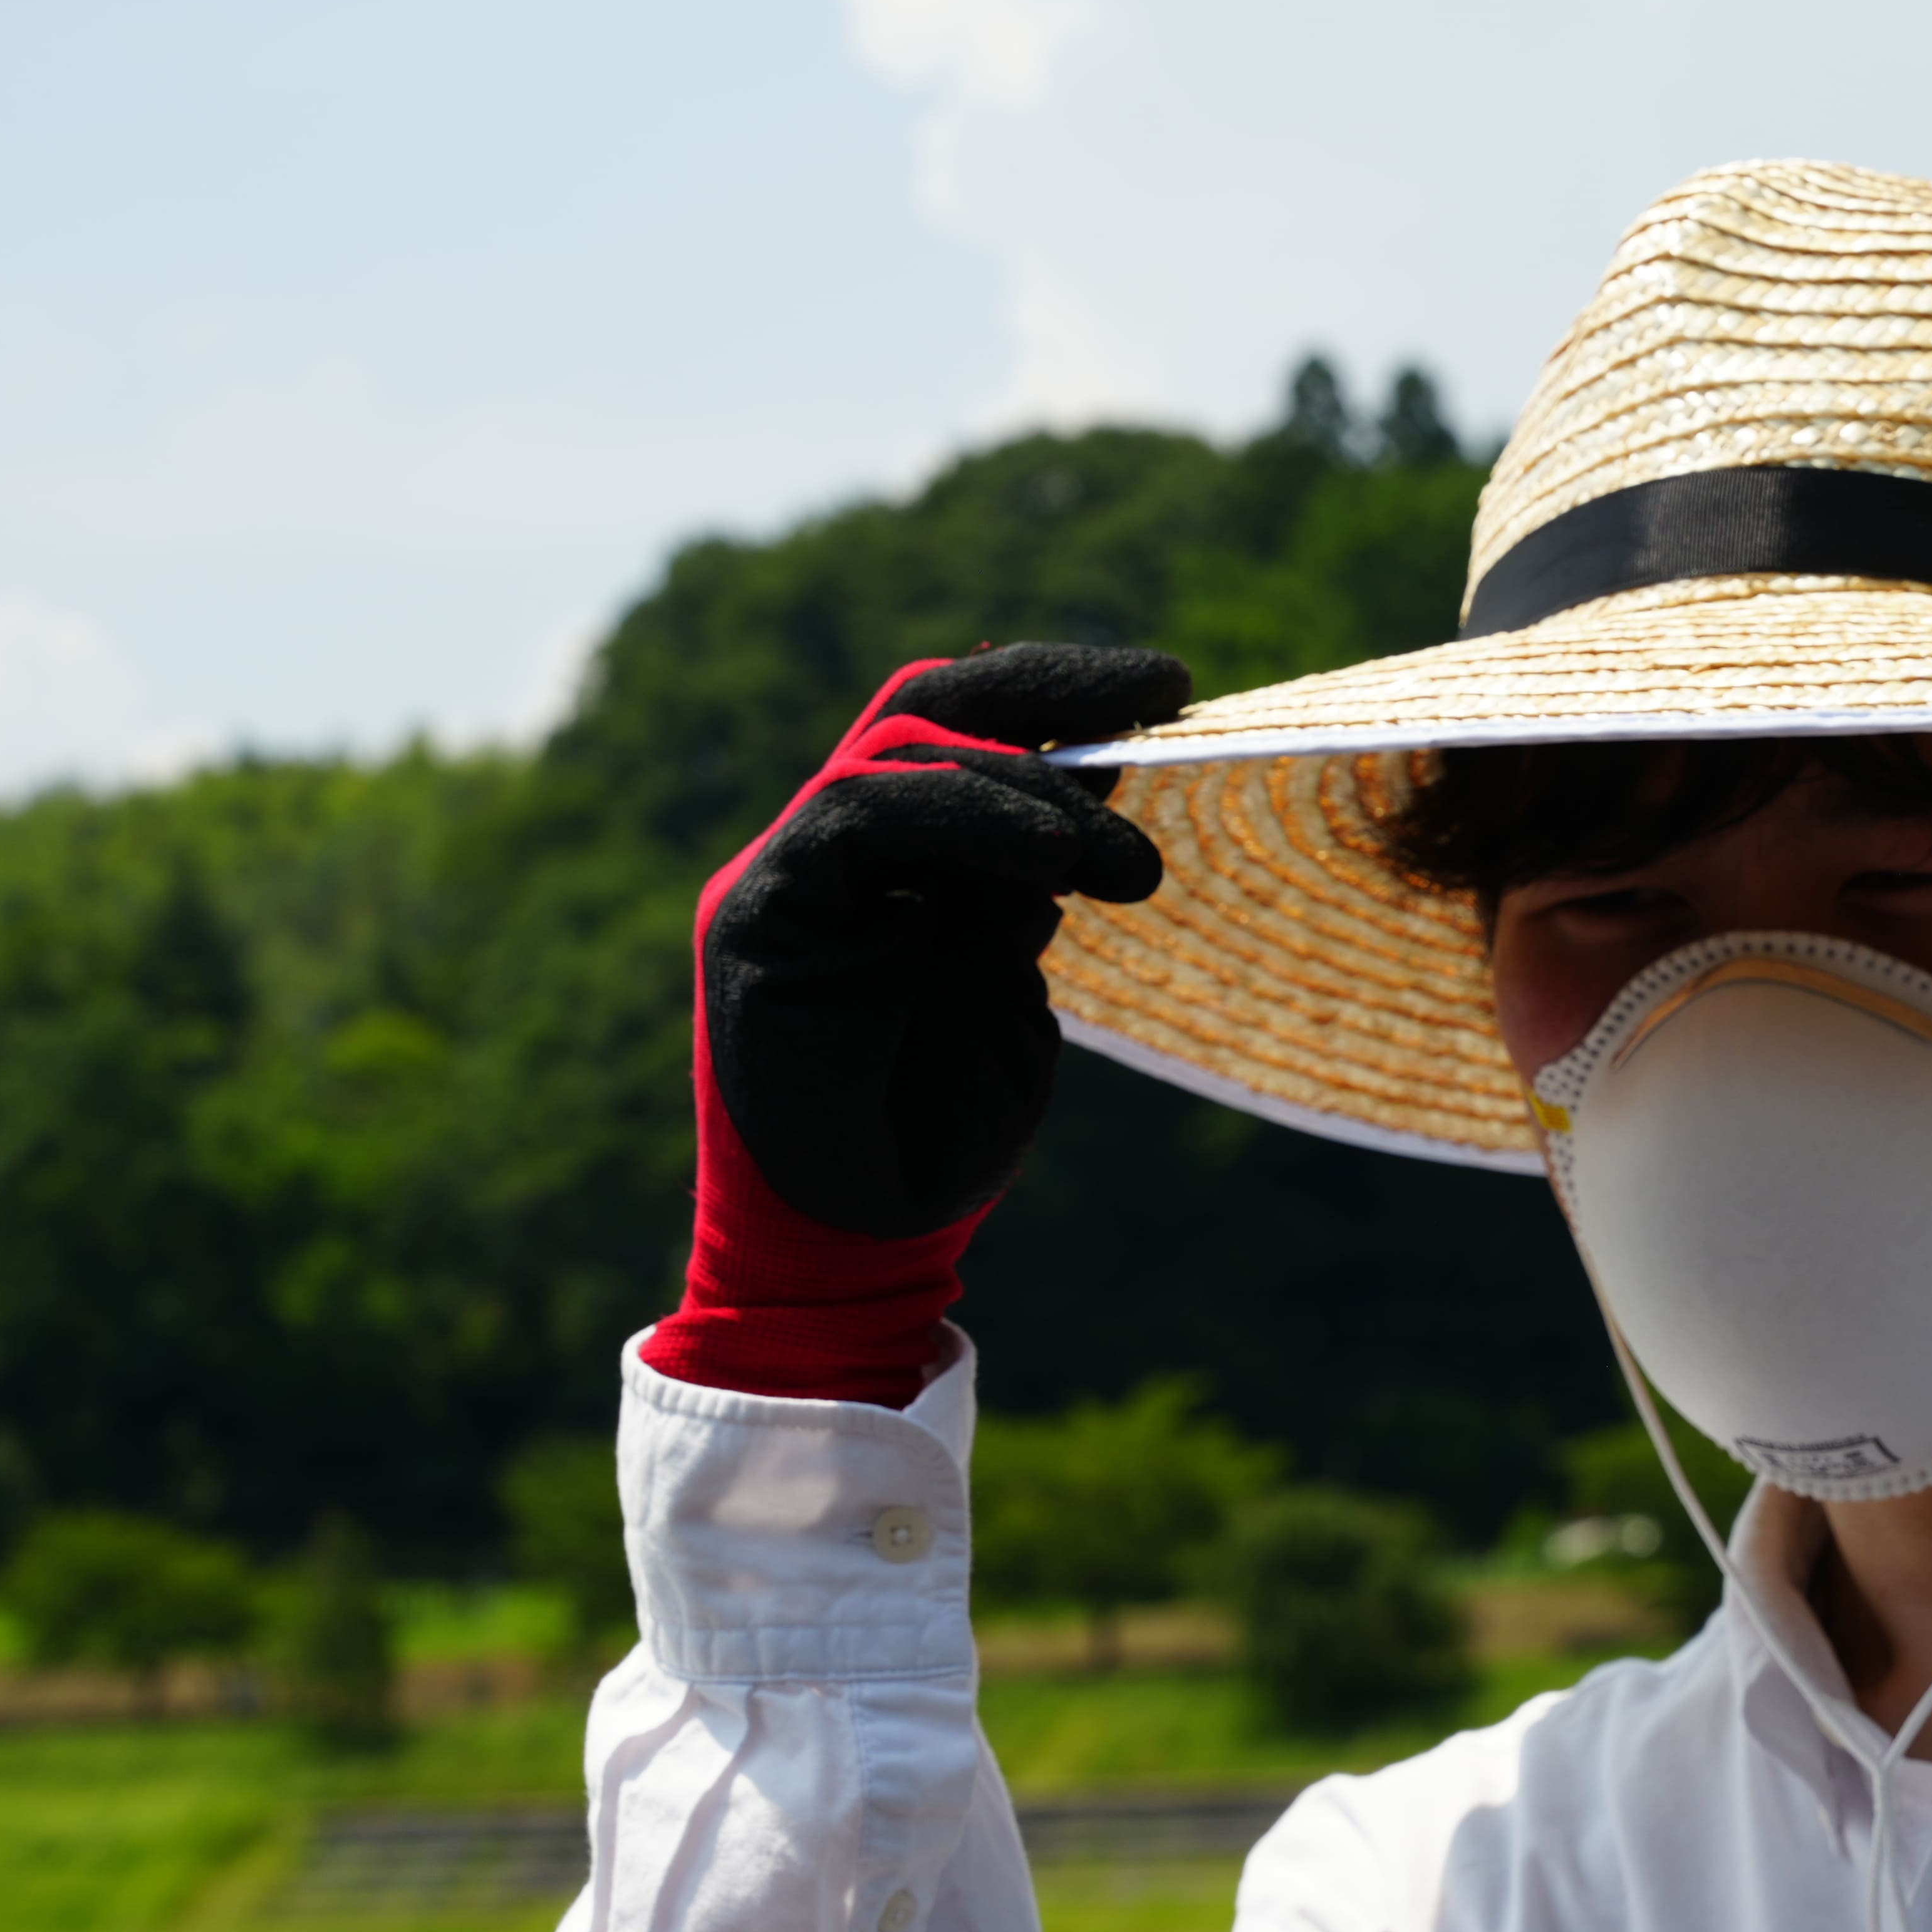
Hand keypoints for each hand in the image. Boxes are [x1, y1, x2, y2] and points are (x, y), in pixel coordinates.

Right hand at [642, 645, 1187, 1405]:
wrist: (858, 1244)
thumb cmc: (932, 1132)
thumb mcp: (1006, 983)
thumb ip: (1029, 883)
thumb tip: (1099, 772)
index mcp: (898, 860)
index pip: (961, 727)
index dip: (1058, 691)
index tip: (1174, 688)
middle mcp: (836, 850)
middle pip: (925, 708)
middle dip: (1051, 687)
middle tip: (1168, 695)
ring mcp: (790, 873)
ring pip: (899, 752)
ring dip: (1030, 784)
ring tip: (1121, 860)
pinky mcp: (757, 911)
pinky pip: (859, 816)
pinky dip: (964, 816)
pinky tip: (1050, 858)